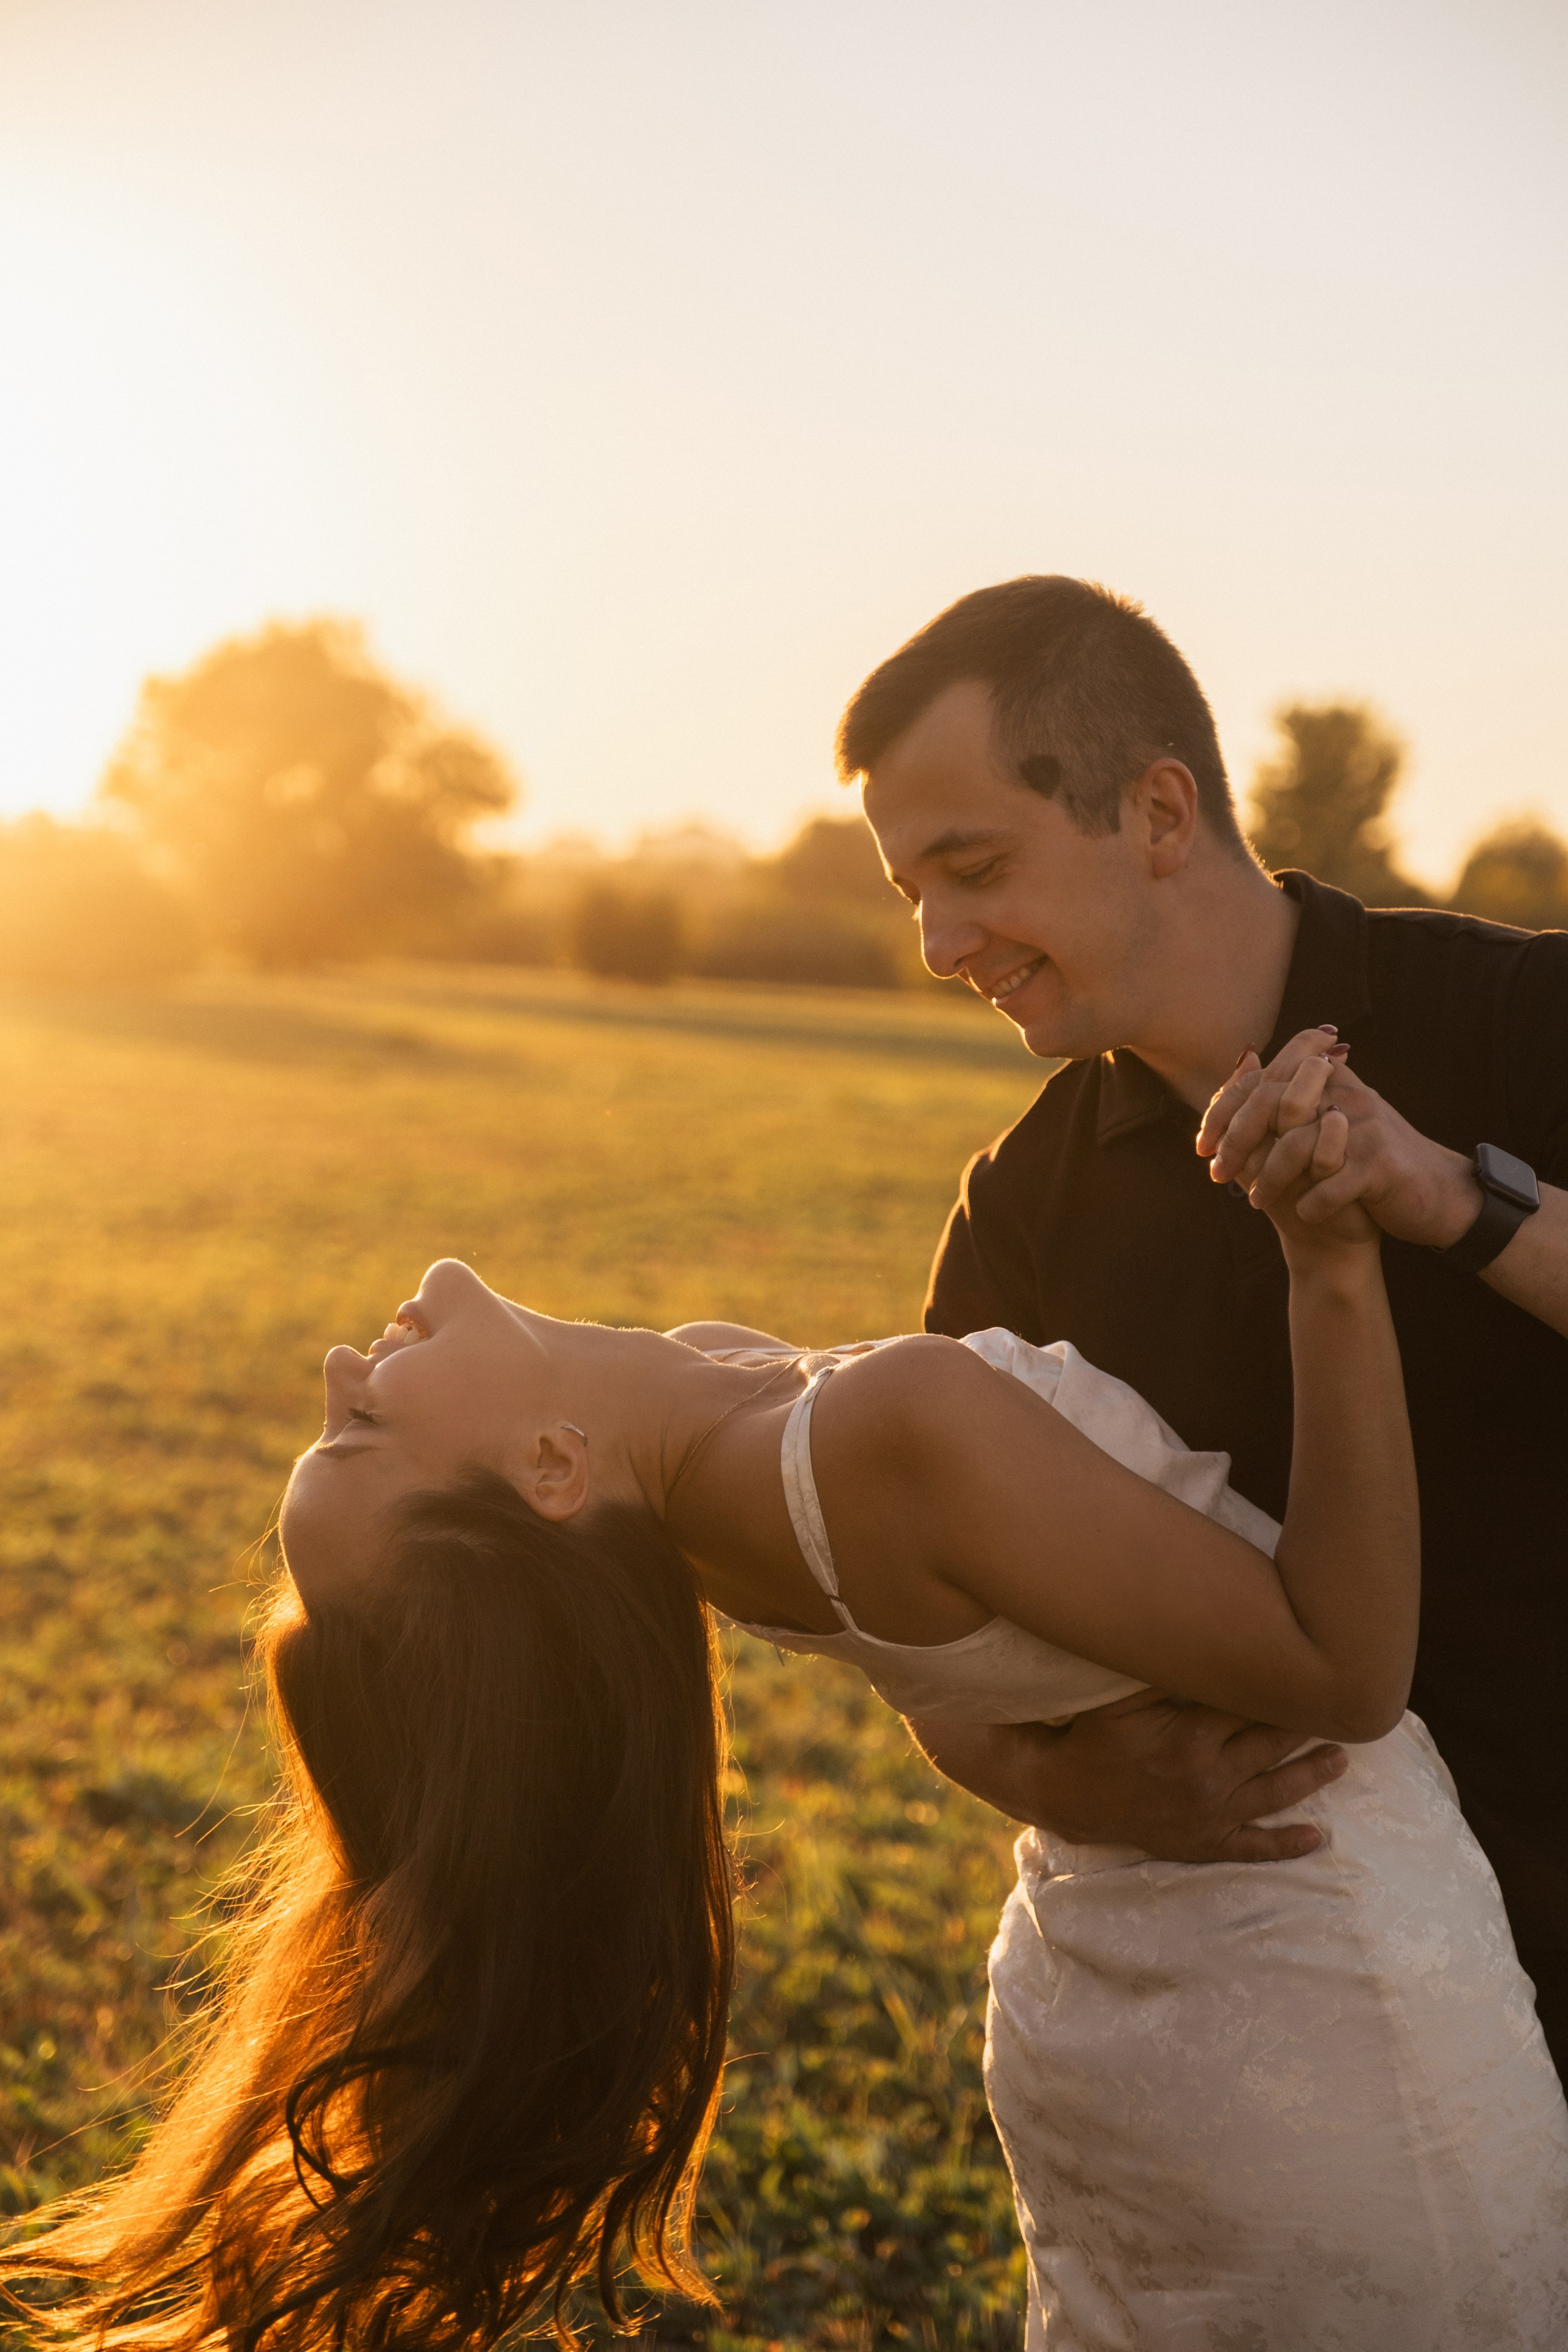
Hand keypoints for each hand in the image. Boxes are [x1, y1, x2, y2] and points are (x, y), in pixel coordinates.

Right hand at [910, 1701, 1347, 1862]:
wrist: (1066, 1796)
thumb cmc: (1091, 1738)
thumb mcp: (1115, 1698)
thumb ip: (1154, 1670)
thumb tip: (1192, 1634)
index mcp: (1190, 1738)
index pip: (1250, 1706)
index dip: (1281, 1689)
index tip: (1311, 1668)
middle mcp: (1208, 1778)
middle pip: (1271, 1746)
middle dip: (1307, 1725)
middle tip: (1342, 1707)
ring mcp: (1209, 1815)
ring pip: (1273, 1793)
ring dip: (1311, 1776)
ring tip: (1343, 1760)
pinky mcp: (1202, 1843)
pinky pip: (1251, 1847)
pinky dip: (1286, 1844)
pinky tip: (1318, 1838)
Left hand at [1199, 1031, 1482, 1248]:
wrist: (1434, 1194)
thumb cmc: (1371, 1162)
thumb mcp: (1329, 1123)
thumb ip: (1288, 1096)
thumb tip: (1241, 1065)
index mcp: (1331, 1079)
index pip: (1263, 1080)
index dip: (1225, 1110)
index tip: (1202, 1144)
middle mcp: (1347, 1094)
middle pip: (1274, 1103)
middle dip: (1238, 1141)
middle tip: (1218, 1173)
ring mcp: (1366, 1127)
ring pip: (1297, 1145)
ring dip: (1270, 1177)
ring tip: (1256, 1201)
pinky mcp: (1381, 1164)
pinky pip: (1331, 1183)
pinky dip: (1312, 1203)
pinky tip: (1303, 1213)